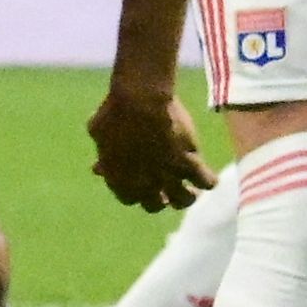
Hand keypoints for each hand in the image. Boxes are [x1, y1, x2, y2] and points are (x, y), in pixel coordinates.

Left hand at [88, 77, 211, 211]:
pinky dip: (209, 181)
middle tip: (167, 191)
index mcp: (119, 180)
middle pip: (155, 205)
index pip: (129, 199)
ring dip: (187, 196)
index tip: (141, 184)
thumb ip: (102, 157)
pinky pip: (206, 181)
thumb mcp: (98, 134)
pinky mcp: (189, 163)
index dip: (136, 192)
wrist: (140, 100)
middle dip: (160, 199)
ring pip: (184, 199)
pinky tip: (209, 178)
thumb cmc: (114, 111)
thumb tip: (97, 169)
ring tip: (191, 189)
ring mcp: (168, 176)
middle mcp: (145, 184)